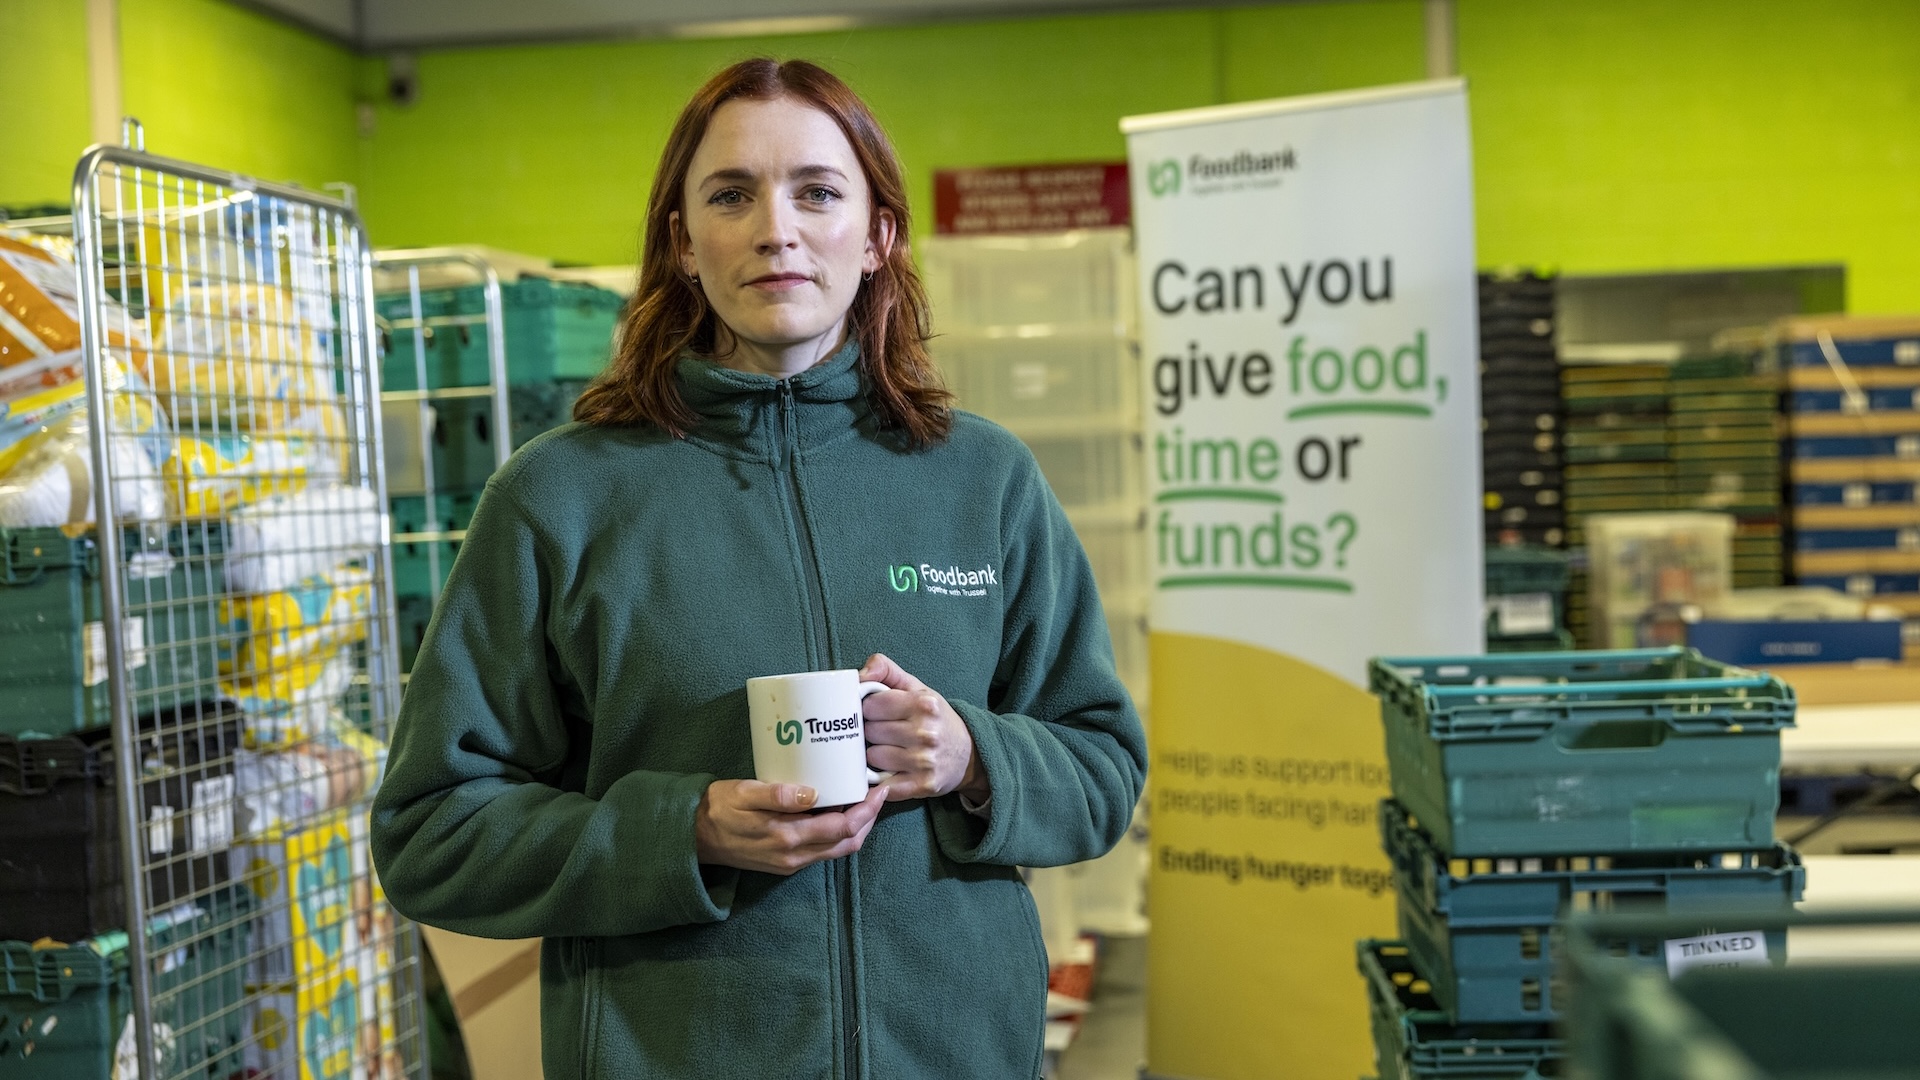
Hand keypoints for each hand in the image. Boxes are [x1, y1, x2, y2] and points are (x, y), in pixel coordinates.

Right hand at [694, 780, 885, 875]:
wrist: (694, 837)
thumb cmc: (718, 809)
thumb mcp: (743, 793)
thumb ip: (776, 794)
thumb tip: (812, 792)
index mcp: (786, 837)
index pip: (841, 828)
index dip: (866, 811)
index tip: (878, 790)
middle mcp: (794, 856)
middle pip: (847, 843)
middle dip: (869, 819)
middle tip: (879, 793)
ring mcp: (791, 862)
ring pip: (839, 850)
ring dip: (858, 828)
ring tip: (865, 801)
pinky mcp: (787, 862)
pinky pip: (825, 851)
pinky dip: (841, 834)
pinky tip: (841, 812)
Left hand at [860, 653, 988, 802]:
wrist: (969, 754)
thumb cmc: (936, 718)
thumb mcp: (917, 688)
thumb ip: (887, 670)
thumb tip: (860, 674)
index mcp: (924, 704)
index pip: (871, 705)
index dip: (870, 709)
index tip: (879, 713)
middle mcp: (926, 732)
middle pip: (870, 731)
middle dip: (873, 732)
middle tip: (887, 732)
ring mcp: (924, 761)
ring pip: (872, 757)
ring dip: (876, 755)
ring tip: (892, 750)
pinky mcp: (922, 785)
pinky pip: (883, 785)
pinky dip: (881, 779)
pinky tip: (890, 772)